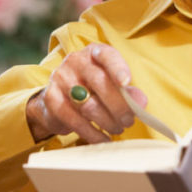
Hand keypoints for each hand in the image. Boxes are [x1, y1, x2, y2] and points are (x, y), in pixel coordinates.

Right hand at [26, 44, 146, 142]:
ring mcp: (61, 78)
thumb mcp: (111, 83)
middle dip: (119, 105)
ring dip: (107, 121)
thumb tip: (140, 102)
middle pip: (99, 83)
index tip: (126, 82)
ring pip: (87, 104)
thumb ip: (127, 91)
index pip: (106, 55)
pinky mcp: (51, 99)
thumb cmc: (93, 87)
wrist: (58, 98)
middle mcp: (76, 61)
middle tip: (130, 120)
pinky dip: (92, 133)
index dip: (117, 67)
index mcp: (94, 52)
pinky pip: (74, 120)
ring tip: (119, 128)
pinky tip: (104, 139)